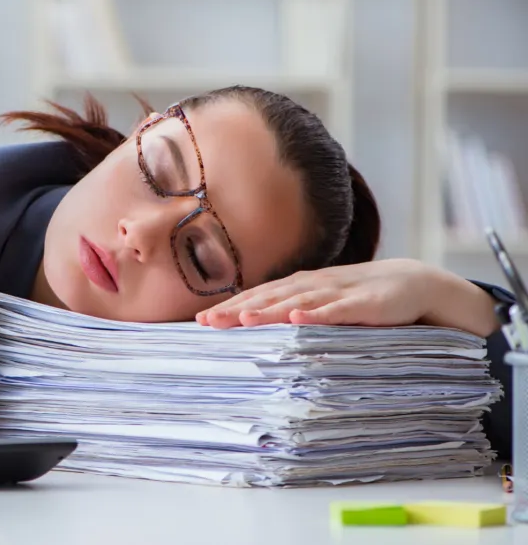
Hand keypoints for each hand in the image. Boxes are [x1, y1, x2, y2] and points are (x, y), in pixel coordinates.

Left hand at [195, 259, 498, 336]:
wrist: (413, 282)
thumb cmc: (358, 298)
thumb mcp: (320, 305)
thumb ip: (292, 315)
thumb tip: (255, 332)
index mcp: (298, 287)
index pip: (258, 296)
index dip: (230, 307)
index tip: (200, 321)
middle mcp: (312, 285)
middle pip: (269, 297)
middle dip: (238, 309)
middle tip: (209, 322)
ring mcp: (337, 292)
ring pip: (297, 301)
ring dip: (269, 310)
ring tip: (243, 319)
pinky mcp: (364, 303)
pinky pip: (337, 310)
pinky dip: (317, 313)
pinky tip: (299, 318)